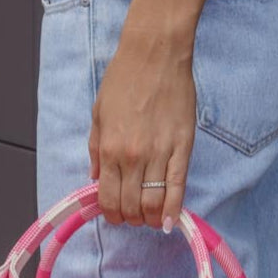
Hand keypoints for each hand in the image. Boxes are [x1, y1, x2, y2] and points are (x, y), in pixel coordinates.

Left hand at [88, 0, 206, 230]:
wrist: (154, 54)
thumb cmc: (124, 79)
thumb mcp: (99, 114)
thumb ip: (96, 149)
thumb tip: (96, 178)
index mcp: (110, 149)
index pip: (109, 199)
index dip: (112, 215)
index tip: (116, 215)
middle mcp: (133, 157)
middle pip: (131, 207)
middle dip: (131, 218)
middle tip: (134, 216)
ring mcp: (159, 154)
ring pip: (154, 203)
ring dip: (150, 218)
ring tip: (150, 217)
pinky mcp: (181, 149)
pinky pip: (178, 188)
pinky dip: (174, 211)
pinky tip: (170, 223)